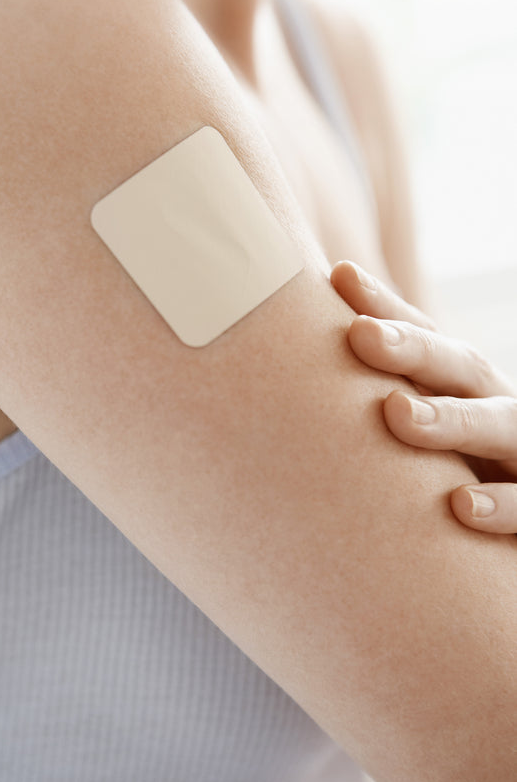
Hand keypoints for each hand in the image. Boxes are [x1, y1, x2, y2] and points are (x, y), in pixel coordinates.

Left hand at [330, 260, 516, 533]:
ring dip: (451, 419)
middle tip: (360, 335)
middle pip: (461, 368)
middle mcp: (497, 411)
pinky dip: (503, 505)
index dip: (387, 307)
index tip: (341, 277)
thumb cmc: (454, 483)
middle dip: (413, 349)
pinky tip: (461, 505)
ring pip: (501, 426)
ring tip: (398, 413)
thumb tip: (286, 362)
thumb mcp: (419, 439)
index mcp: (463, 390)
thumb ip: (377, 403)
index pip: (426, 338)